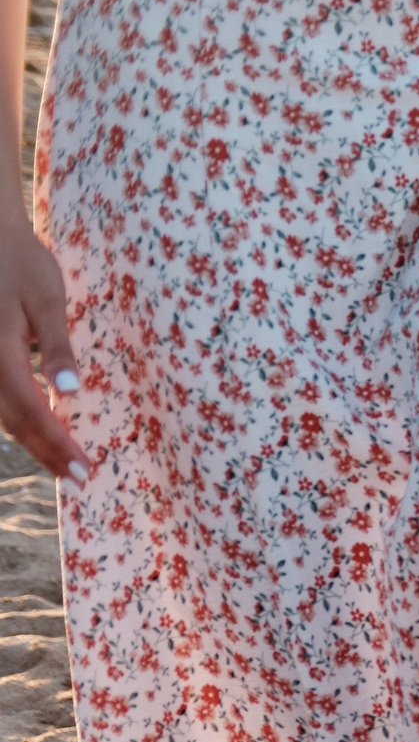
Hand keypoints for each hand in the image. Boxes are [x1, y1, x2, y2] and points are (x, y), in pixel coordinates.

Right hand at [0, 216, 84, 480]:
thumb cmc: (20, 262)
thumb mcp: (46, 299)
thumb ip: (56, 346)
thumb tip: (67, 392)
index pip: (30, 410)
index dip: (56, 444)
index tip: (84, 469)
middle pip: (12, 420)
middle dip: (46, 452)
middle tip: (79, 479)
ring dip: (31, 441)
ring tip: (62, 464)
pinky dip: (16, 419)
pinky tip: (38, 431)